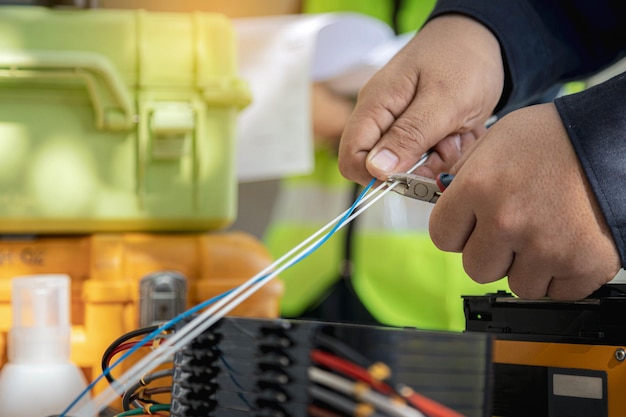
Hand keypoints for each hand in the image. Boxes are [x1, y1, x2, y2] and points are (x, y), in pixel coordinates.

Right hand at [338, 14, 503, 184]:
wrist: (482, 37)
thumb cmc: (463, 58)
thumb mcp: (445, 100)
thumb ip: (410, 135)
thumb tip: (376, 170)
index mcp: (375, 106)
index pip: (352, 158)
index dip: (379, 176)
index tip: (415, 172)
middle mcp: (381, 119)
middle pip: (383, 168)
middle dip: (420, 168)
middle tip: (449, 144)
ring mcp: (399, 126)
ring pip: (410, 168)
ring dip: (439, 160)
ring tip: (459, 134)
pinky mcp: (417, 132)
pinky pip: (428, 159)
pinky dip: (448, 153)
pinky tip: (461, 133)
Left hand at [429, 103, 620, 299]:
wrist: (615, 140)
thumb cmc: (558, 136)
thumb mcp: (496, 140)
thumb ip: (464, 173)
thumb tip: (443, 196)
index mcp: (479, 187)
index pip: (441, 236)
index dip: (457, 231)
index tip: (470, 225)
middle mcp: (507, 221)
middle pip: (476, 268)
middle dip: (491, 253)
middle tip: (512, 231)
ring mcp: (544, 247)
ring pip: (517, 285)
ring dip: (528, 267)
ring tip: (545, 233)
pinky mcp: (581, 266)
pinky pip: (556, 293)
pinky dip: (561, 276)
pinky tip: (566, 245)